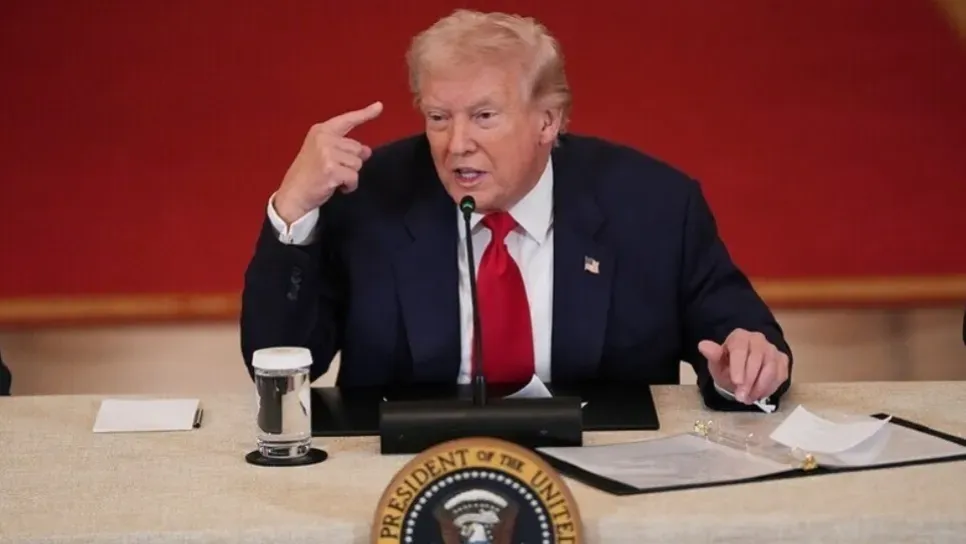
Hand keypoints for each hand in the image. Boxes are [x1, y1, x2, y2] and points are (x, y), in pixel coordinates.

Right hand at [274, 101, 383, 223]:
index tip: (379, 106)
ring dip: (350, 175)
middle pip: (357, 148)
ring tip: (333, 178)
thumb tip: (367, 151)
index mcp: (321, 131)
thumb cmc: (308, 175)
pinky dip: (349, 186)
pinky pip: (354, 177)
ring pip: (357, 164)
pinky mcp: (331, 169)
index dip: (365, 114)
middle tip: (333, 170)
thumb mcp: (323, 154)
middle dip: (351, 162)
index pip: (347, 120)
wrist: (293, 194)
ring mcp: (327, 153)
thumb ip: (344, 148)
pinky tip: (336, 187)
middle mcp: (324, 138)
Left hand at [698, 329, 788, 403]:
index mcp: (739, 337)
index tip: (736, 382)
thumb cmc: (728, 366)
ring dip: (760, 387)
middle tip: (741, 397)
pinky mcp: (782, 360)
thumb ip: (713, 355)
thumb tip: (703, 345)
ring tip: (748, 398)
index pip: (740, 350)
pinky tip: (758, 395)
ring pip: (771, 368)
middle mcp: (758, 339)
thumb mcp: (717, 364)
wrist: (741, 372)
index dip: (739, 366)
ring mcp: (772, 349)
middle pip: (757, 359)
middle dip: (749, 381)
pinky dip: (769, 388)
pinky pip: (780, 375)